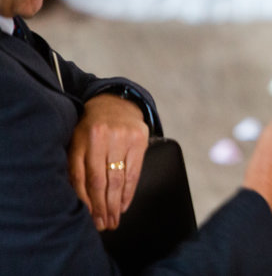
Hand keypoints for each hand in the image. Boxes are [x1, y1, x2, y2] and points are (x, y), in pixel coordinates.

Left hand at [69, 94, 149, 230]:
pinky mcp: (139, 139)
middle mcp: (101, 137)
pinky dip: (129, 192)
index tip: (87, 218)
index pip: (80, 176)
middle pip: (99, 180)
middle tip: (103, 225)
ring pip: (117, 179)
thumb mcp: (77, 142)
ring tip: (113, 220)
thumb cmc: (91, 129)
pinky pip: (134, 172)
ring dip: (115, 204)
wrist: (116, 103)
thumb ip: (75, 165)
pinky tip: (124, 205)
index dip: (84, 200)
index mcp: (81, 139)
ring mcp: (122, 137)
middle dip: (101, 207)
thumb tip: (77, 201)